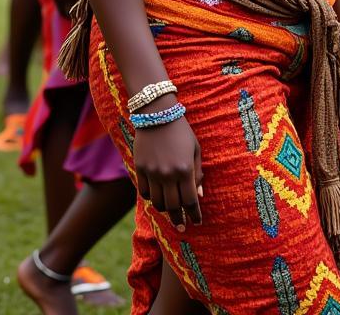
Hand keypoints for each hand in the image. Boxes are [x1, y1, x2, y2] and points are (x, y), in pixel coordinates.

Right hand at [132, 110, 202, 231]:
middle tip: (182, 226)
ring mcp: (152, 171)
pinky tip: (156, 196)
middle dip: (180, 219)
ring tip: (169, 210)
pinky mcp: (140, 167)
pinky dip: (151, 197)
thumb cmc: (181, 130)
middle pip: (174, 207)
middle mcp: (168, 174)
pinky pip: (144, 191)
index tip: (197, 222)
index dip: (195, 215)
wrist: (156, 113)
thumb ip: (198, 174)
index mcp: (185, 170)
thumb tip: (199, 196)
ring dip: (165, 210)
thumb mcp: (195, 150)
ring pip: (158, 202)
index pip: (191, 202)